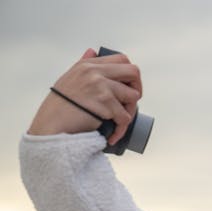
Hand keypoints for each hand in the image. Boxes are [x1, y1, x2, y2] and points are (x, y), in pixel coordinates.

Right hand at [27, 48, 142, 144]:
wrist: (51, 125)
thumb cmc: (60, 106)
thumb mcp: (70, 78)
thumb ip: (83, 65)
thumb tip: (92, 52)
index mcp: (88, 65)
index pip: (122, 59)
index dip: (130, 74)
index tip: (128, 87)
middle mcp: (95, 72)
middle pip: (133, 72)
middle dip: (137, 88)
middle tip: (131, 102)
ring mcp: (100, 85)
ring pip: (133, 96)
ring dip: (129, 112)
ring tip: (118, 121)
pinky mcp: (104, 102)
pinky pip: (125, 117)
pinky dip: (121, 129)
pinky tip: (113, 135)